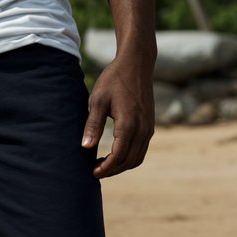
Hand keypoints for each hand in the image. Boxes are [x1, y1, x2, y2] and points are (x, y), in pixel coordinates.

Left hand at [81, 55, 154, 177]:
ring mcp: (149, 127)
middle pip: (129, 161)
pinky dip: (129, 157)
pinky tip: (115, 154)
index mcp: (129, 124)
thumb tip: (85, 147)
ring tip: (104, 165)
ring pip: (137, 158)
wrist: (136, 64)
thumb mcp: (97, 100)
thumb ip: (92, 125)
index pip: (118, 156)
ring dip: (121, 166)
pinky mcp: (150, 125)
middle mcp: (143, 129)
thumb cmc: (113, 80)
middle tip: (95, 171)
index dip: (105, 168)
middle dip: (112, 170)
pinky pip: (142, 149)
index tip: (92, 172)